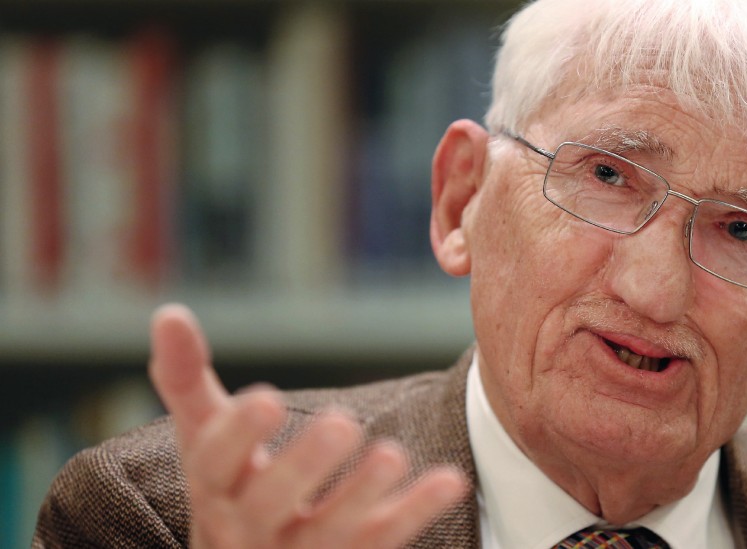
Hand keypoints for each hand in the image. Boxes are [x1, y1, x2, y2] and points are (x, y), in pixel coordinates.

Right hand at [148, 304, 467, 547]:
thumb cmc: (229, 489)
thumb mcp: (204, 441)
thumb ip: (187, 383)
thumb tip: (168, 311)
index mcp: (215, 489)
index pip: (214, 465)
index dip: (237, 435)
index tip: (266, 398)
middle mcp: (250, 528)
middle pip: (271, 503)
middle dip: (304, 466)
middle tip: (343, 423)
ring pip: (330, 531)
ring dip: (362, 493)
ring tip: (394, 454)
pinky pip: (381, 542)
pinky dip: (415, 512)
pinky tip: (449, 480)